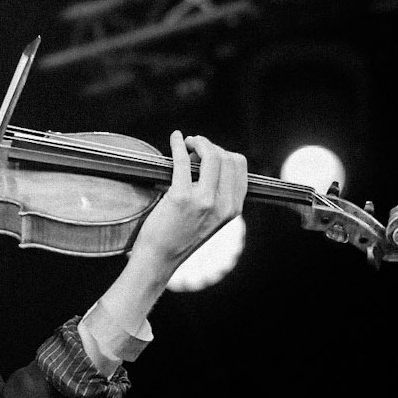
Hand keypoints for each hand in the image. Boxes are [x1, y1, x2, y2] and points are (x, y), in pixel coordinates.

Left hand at [130, 131, 248, 284]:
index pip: (239, 165)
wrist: (159, 259)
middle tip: (193, 146)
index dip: (223, 152)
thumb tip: (205, 160)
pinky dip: (178, 144)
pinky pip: (182, 160)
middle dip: (209, 145)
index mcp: (233, 209)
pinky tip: (175, 139)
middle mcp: (223, 205)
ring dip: (197, 142)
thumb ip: (217, 195)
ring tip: (186, 144)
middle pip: (225, 156)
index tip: (207, 153)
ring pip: (210, 154)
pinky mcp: (181, 197)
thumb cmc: (178, 238)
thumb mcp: (210, 219)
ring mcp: (204, 201)